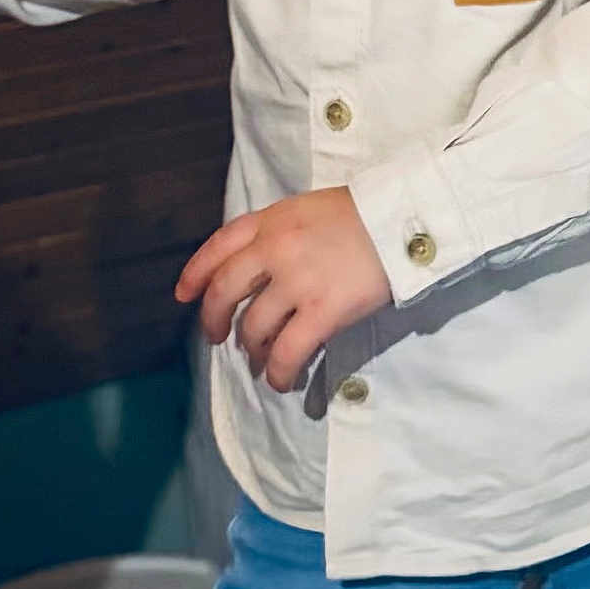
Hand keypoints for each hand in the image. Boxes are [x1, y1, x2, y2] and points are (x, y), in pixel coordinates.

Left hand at [175, 186, 391, 393]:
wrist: (406, 218)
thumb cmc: (364, 212)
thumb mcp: (310, 208)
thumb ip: (279, 230)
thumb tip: (259, 268)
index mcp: (273, 219)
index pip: (219, 245)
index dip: (196, 273)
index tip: (184, 295)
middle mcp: (275, 248)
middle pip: (225, 291)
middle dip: (215, 319)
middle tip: (220, 337)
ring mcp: (297, 281)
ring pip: (254, 328)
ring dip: (254, 350)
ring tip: (263, 358)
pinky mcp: (323, 311)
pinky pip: (287, 353)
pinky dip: (279, 373)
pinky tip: (283, 380)